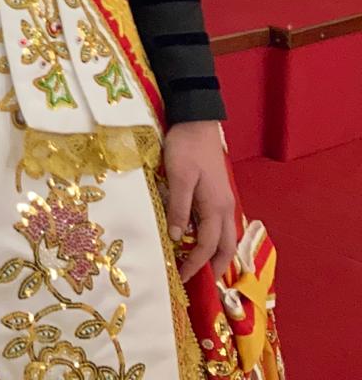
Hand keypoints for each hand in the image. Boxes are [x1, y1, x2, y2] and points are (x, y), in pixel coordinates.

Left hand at [163, 120, 237, 282]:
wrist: (196, 122)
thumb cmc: (185, 148)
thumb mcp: (178, 177)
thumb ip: (179, 208)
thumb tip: (178, 238)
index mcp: (216, 207)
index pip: (209, 247)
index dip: (197, 265)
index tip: (182, 278)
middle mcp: (225, 208)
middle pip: (225, 247)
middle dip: (215, 267)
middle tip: (197, 282)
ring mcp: (224, 201)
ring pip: (225, 236)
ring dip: (215, 254)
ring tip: (199, 266)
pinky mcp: (217, 194)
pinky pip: (219, 225)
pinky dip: (213, 239)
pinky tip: (200, 240)